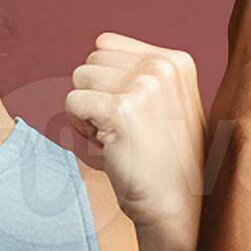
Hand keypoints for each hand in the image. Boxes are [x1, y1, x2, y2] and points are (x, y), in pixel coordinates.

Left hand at [65, 34, 204, 231]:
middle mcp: (162, 66)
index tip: (129, 112)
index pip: (106, 44)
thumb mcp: (169, 102)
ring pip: (78, 80)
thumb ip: (142, 72)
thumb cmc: (167, 160)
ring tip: (116, 138)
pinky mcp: (121, 110)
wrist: (178, 206)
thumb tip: (97, 45)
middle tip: (121, 129)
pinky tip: (107, 147)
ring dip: (87, 112)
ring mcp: (143, 86)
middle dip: (95, 95)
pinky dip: (79, 128)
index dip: (106, 81)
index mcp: (176, 60)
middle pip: (89, 61)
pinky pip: (72, 103)